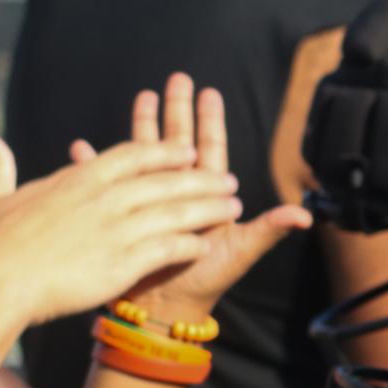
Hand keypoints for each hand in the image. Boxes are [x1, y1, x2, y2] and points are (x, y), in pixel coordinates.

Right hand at [0, 123, 244, 326]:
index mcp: (79, 178)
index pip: (133, 155)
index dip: (164, 151)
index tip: (188, 149)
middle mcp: (104, 198)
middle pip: (165, 181)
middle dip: (200, 179)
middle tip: (228, 179)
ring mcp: (116, 229)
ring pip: (175, 212)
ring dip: (207, 208)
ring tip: (233, 208)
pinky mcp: (123, 262)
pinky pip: (167, 248)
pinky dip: (189, 245)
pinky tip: (206, 245)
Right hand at [100, 76, 309, 324]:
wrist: (168, 308)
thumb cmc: (208, 280)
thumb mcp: (240, 251)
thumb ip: (268, 228)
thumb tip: (305, 214)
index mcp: (205, 195)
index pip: (208, 149)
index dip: (209, 121)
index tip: (209, 92)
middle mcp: (178, 193)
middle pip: (178, 142)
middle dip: (177, 110)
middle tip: (178, 79)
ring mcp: (148, 202)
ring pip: (145, 154)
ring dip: (141, 126)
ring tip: (142, 96)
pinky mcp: (122, 216)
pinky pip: (107, 186)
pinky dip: (94, 166)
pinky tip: (81, 148)